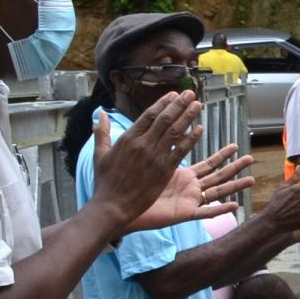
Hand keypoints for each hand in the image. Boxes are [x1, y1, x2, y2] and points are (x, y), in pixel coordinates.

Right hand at [91, 92, 204, 229]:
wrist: (113, 205)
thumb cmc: (105, 182)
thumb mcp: (100, 154)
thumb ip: (101, 132)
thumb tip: (99, 113)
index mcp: (127, 138)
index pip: (148, 115)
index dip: (163, 103)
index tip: (174, 94)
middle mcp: (142, 144)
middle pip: (164, 119)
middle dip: (179, 104)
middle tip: (191, 93)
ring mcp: (154, 157)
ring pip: (174, 131)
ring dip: (188, 116)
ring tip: (198, 104)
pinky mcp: (164, 170)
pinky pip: (181, 151)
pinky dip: (191, 139)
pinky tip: (199, 128)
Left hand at [124, 144, 254, 233]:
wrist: (117, 208)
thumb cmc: (126, 186)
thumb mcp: (139, 158)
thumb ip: (146, 140)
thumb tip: (143, 122)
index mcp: (181, 175)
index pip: (206, 163)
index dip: (221, 155)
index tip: (234, 145)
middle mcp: (189, 187)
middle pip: (216, 175)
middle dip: (233, 166)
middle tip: (250, 158)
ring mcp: (188, 200)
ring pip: (216, 191)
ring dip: (235, 185)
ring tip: (252, 179)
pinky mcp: (184, 213)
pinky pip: (204, 213)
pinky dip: (219, 210)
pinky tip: (235, 206)